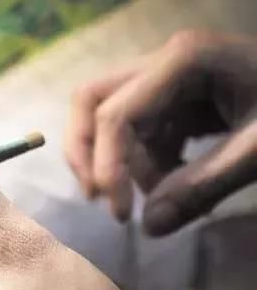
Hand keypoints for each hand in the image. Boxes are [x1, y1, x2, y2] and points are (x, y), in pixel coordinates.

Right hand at [65, 30, 256, 234]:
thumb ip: (203, 188)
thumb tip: (149, 228)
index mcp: (183, 61)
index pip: (115, 113)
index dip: (108, 166)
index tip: (120, 215)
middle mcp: (164, 63)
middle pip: (92, 100)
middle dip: (87, 152)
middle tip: (99, 197)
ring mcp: (166, 79)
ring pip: (108, 118)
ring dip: (120, 163)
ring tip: (157, 195)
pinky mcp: (173, 101)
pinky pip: (137, 132)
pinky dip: (143, 163)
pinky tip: (172, 182)